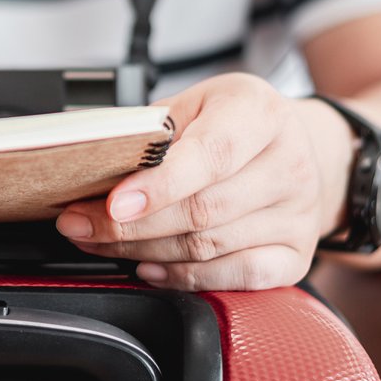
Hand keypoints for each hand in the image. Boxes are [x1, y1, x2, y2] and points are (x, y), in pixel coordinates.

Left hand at [55, 74, 347, 290]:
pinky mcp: (297, 256)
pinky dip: (184, 278)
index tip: (114, 202)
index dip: (159, 185)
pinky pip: (235, 278)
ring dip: (143, 251)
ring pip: (209, 248)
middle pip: (203, 210)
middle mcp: (290, 164)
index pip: (211, 155)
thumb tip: (95, 163)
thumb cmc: (235, 123)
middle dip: (130, 225)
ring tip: (99, 241)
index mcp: (262, 113)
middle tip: (80, 223)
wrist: (300, 147)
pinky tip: (149, 268)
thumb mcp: (197, 103)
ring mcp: (298, 215)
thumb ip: (154, 131)